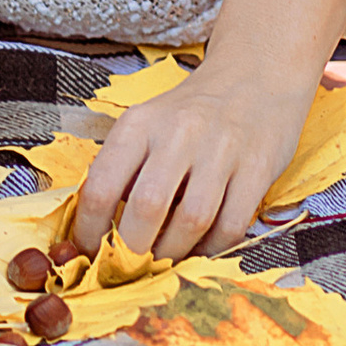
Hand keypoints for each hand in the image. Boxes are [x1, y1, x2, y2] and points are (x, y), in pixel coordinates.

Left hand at [70, 51, 316, 264]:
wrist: (255, 76)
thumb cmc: (190, 113)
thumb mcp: (146, 126)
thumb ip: (122, 171)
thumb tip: (96, 233)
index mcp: (139, 124)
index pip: (101, 187)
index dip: (88, 232)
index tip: (89, 254)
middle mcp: (179, 132)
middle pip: (146, 209)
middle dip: (132, 252)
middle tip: (128, 269)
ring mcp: (222, 149)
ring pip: (191, 221)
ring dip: (174, 254)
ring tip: (164, 260)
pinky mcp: (257, 167)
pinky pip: (231, 226)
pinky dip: (212, 250)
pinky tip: (201, 248)